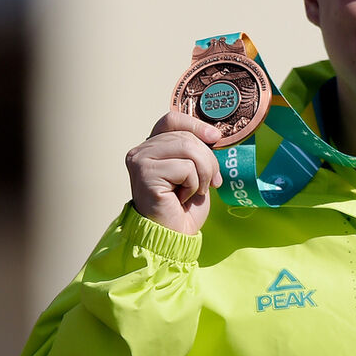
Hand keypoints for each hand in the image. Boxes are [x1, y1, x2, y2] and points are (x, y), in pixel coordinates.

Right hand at [125, 111, 223, 234]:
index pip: (172, 119)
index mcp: (152, 146)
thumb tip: (214, 133)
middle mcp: (141, 150)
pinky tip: (181, 198)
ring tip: (196, 191)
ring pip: (189, 149)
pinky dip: (193, 185)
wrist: (174, 236)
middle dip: (209, 161)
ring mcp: (140, 161)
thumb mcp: (196, 170)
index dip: (196, 125)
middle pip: (187, 137)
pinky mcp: (145, 173)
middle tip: (210, 182)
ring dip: (203, 173)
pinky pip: (185, 168)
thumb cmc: (184, 207)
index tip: (215, 138)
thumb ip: (197, 150)